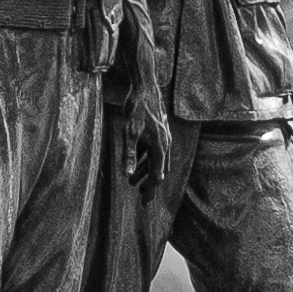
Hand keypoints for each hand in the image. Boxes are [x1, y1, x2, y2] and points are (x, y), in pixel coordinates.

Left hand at [123, 82, 170, 203]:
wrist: (145, 88)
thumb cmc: (136, 110)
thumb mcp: (129, 133)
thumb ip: (129, 155)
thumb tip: (127, 174)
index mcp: (160, 147)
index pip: (156, 175)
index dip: (150, 190)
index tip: (145, 203)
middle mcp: (165, 144)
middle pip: (159, 171)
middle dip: (149, 185)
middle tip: (142, 199)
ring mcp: (164, 138)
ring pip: (156, 162)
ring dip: (145, 173)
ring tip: (133, 183)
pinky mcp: (159, 132)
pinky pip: (153, 152)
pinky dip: (145, 161)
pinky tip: (135, 165)